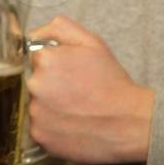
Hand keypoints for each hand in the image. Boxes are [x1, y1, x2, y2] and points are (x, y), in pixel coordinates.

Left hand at [25, 15, 154, 164]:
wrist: (130, 122)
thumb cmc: (112, 82)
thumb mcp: (91, 42)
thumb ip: (59, 28)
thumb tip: (34, 34)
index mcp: (45, 60)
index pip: (38, 58)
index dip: (57, 65)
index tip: (72, 74)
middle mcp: (35, 85)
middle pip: (35, 81)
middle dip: (51, 85)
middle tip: (76, 93)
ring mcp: (36, 113)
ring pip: (36, 105)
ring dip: (50, 106)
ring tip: (76, 110)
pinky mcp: (39, 136)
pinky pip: (39, 127)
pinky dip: (52, 127)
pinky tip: (72, 125)